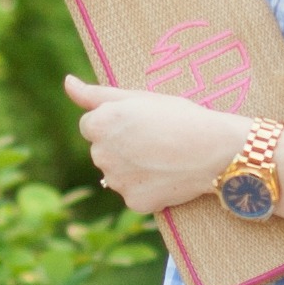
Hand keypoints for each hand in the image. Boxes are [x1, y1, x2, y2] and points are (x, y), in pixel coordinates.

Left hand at [63, 76, 247, 214]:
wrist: (215, 149)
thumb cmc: (179, 117)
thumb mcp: (138, 97)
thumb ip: (96, 94)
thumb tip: (67, 82)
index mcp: (99, 124)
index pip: (91, 126)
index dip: (117, 124)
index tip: (141, 123)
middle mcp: (101, 154)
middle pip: (102, 151)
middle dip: (122, 147)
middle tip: (156, 140)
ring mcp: (117, 181)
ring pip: (117, 175)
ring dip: (133, 169)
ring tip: (163, 158)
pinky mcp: (134, 202)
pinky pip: (134, 195)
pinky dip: (148, 189)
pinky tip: (167, 176)